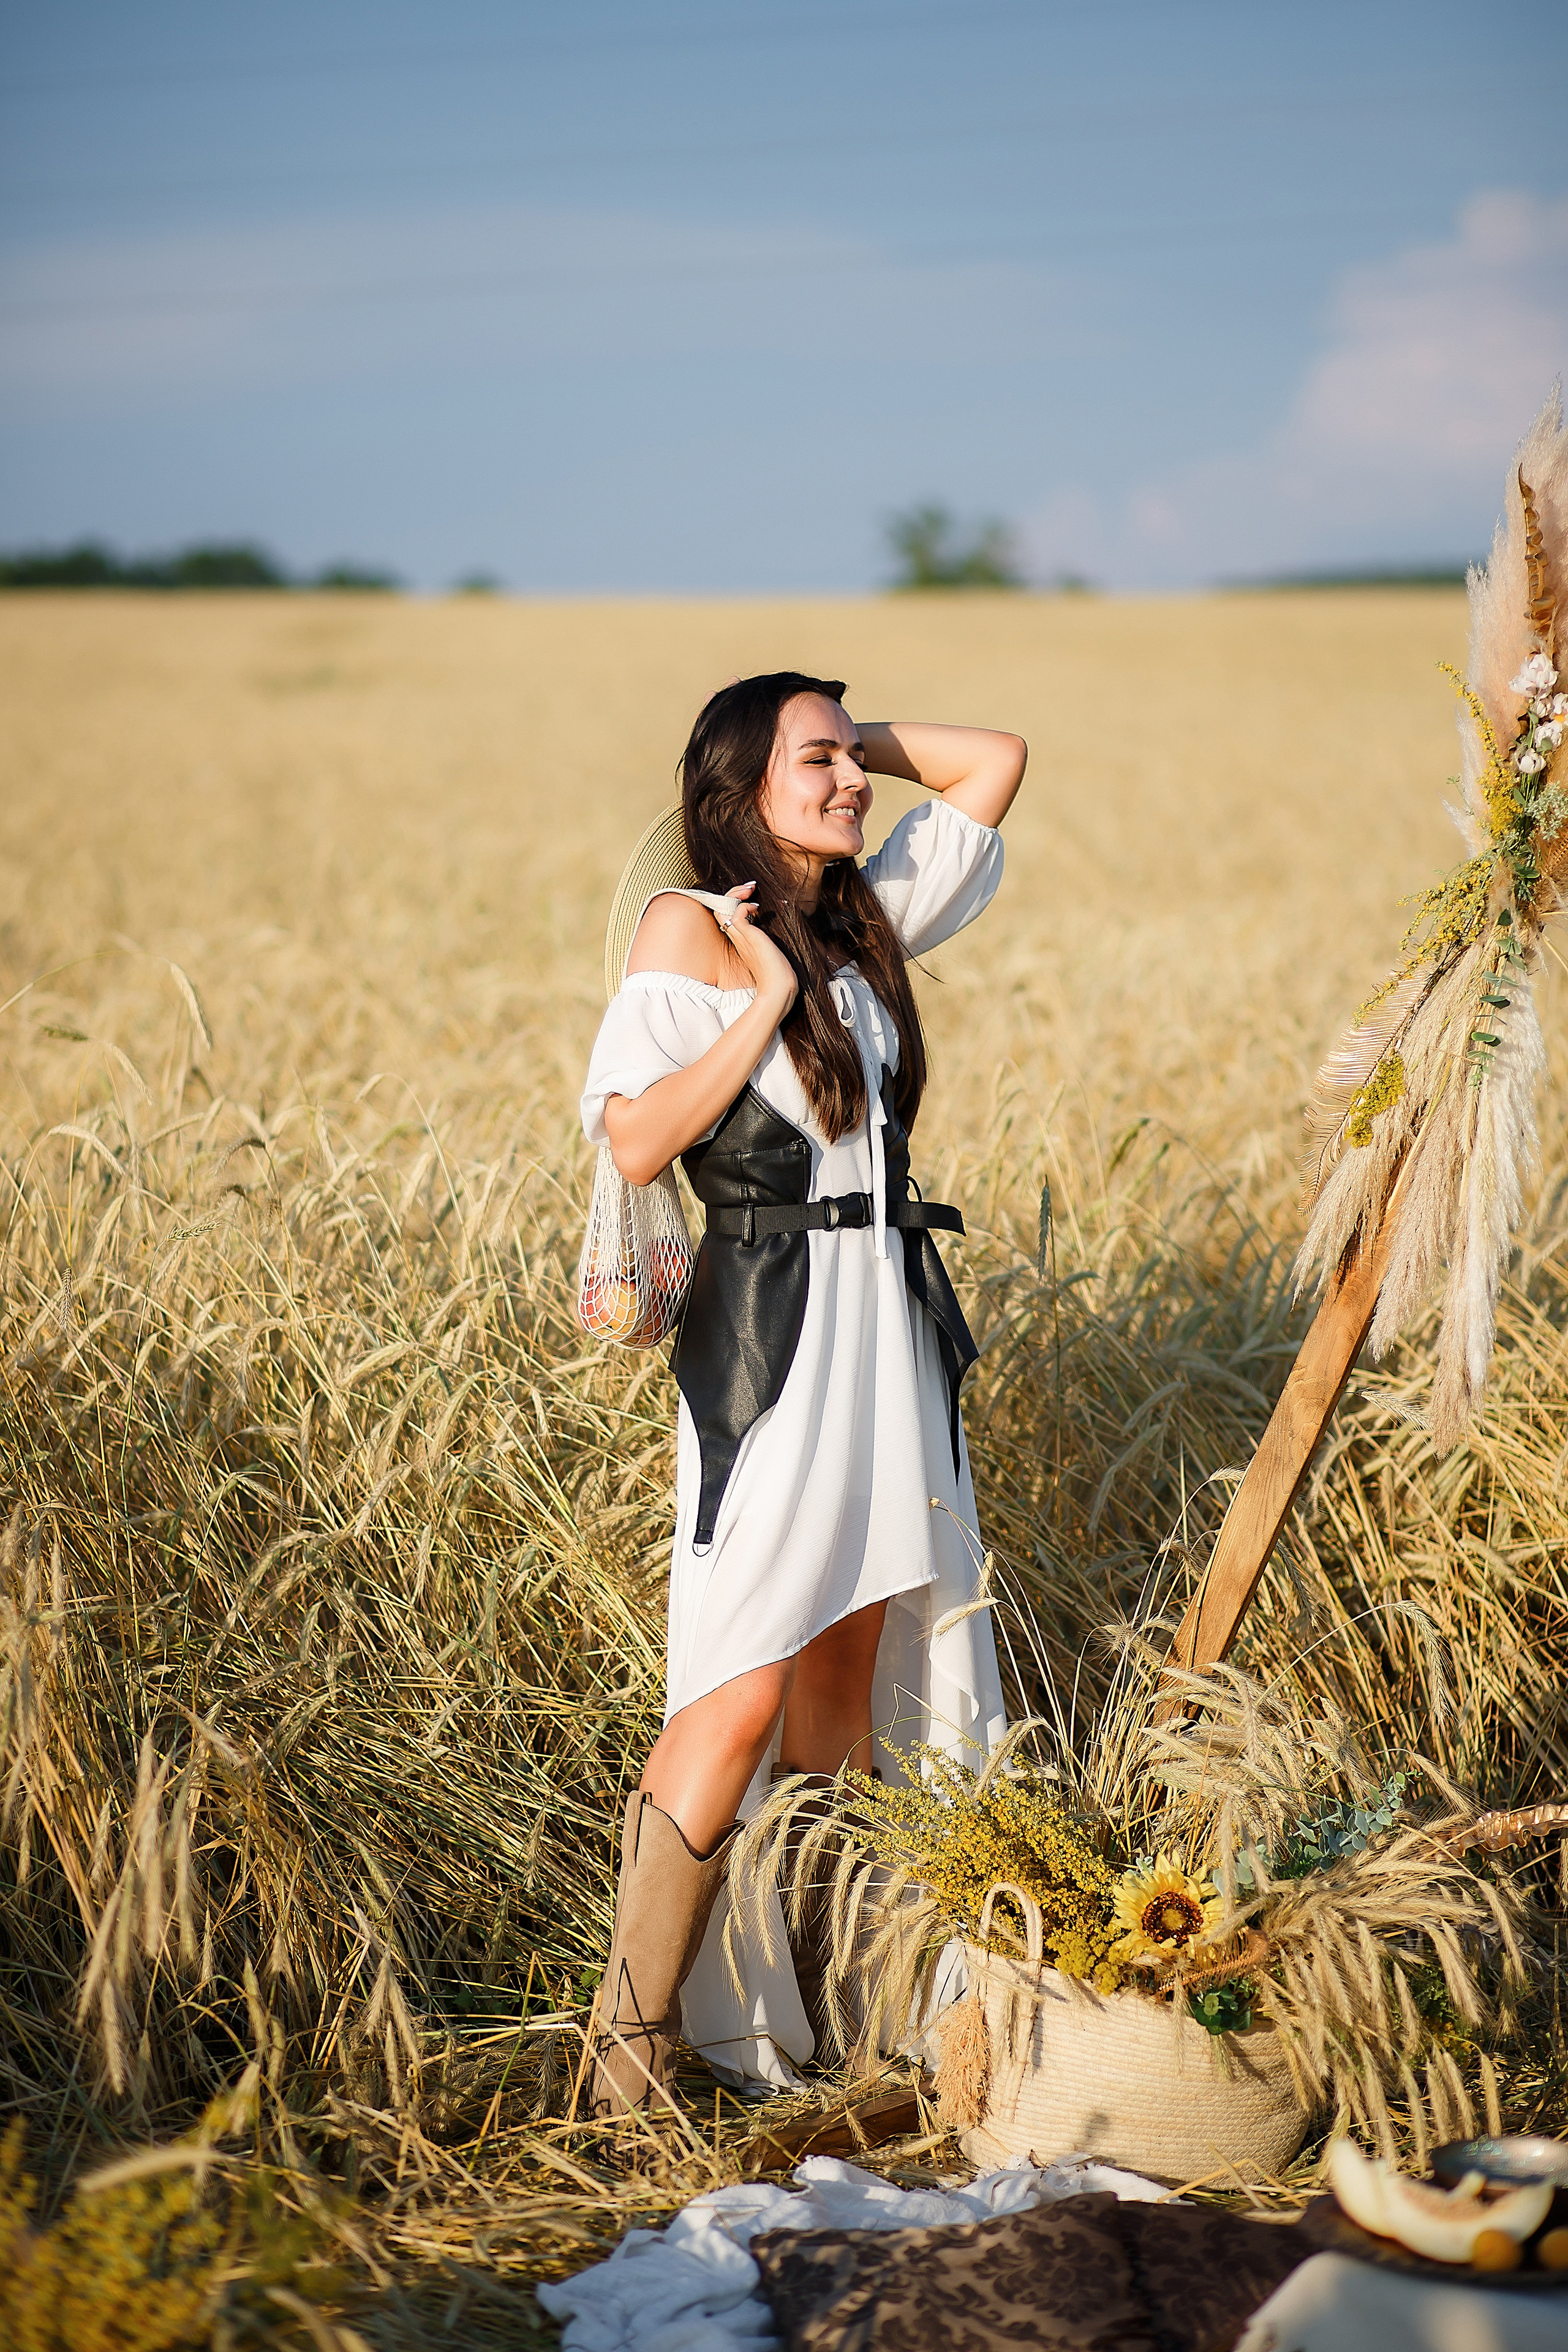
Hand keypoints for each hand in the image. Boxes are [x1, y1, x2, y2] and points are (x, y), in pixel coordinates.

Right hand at [716, 884, 797, 1015]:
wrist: (778, 988)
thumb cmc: (777, 973)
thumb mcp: (769, 950)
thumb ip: (766, 940)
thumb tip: (773, 928)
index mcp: (741, 941)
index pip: (726, 916)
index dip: (733, 902)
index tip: (750, 897)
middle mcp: (737, 938)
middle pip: (720, 909)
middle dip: (732, 893)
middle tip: (750, 888)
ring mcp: (741, 938)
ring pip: (722, 908)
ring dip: (735, 894)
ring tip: (750, 890)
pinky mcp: (748, 937)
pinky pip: (736, 914)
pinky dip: (745, 906)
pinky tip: (757, 908)